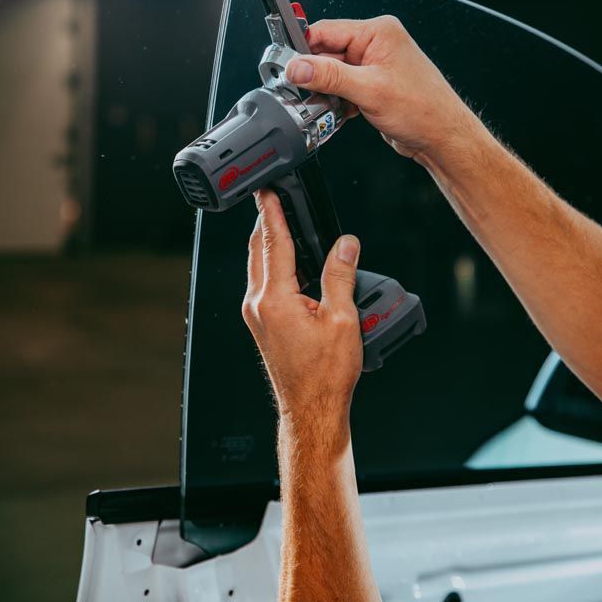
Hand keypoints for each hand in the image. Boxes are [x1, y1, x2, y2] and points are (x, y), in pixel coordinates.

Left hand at [243, 190, 361, 432]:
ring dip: (270, 243)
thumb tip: (345, 245)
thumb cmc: (326, 375)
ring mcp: (256, 315)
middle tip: (274, 200)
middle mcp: (258, 304)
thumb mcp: (342, 319)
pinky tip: (291, 263)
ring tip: (285, 225)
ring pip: (258, 266)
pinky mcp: (261, 323)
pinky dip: (274, 265)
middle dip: (267, 222)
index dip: (272, 213)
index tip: (268, 192)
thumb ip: (341, 276)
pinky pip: (263, 283)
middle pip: (259, 250)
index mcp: (276, 299)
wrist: (312, 409)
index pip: (274, 243)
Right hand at [286, 15, 473, 161]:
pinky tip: (339, 114)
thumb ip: (329, 76)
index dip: (304, 50)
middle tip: (307, 94)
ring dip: (326, 92)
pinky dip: (336, 101)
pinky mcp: (372, 85)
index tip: (289, 68)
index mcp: (378, 32)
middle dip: (316, 76)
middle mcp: (376, 45)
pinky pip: (343, 88)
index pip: (326, 31)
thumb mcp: (369, 90)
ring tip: (328, 107)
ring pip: (333, 74)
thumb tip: (297, 66)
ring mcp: (374, 66)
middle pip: (327, 53)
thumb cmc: (424, 108)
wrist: (442, 137)